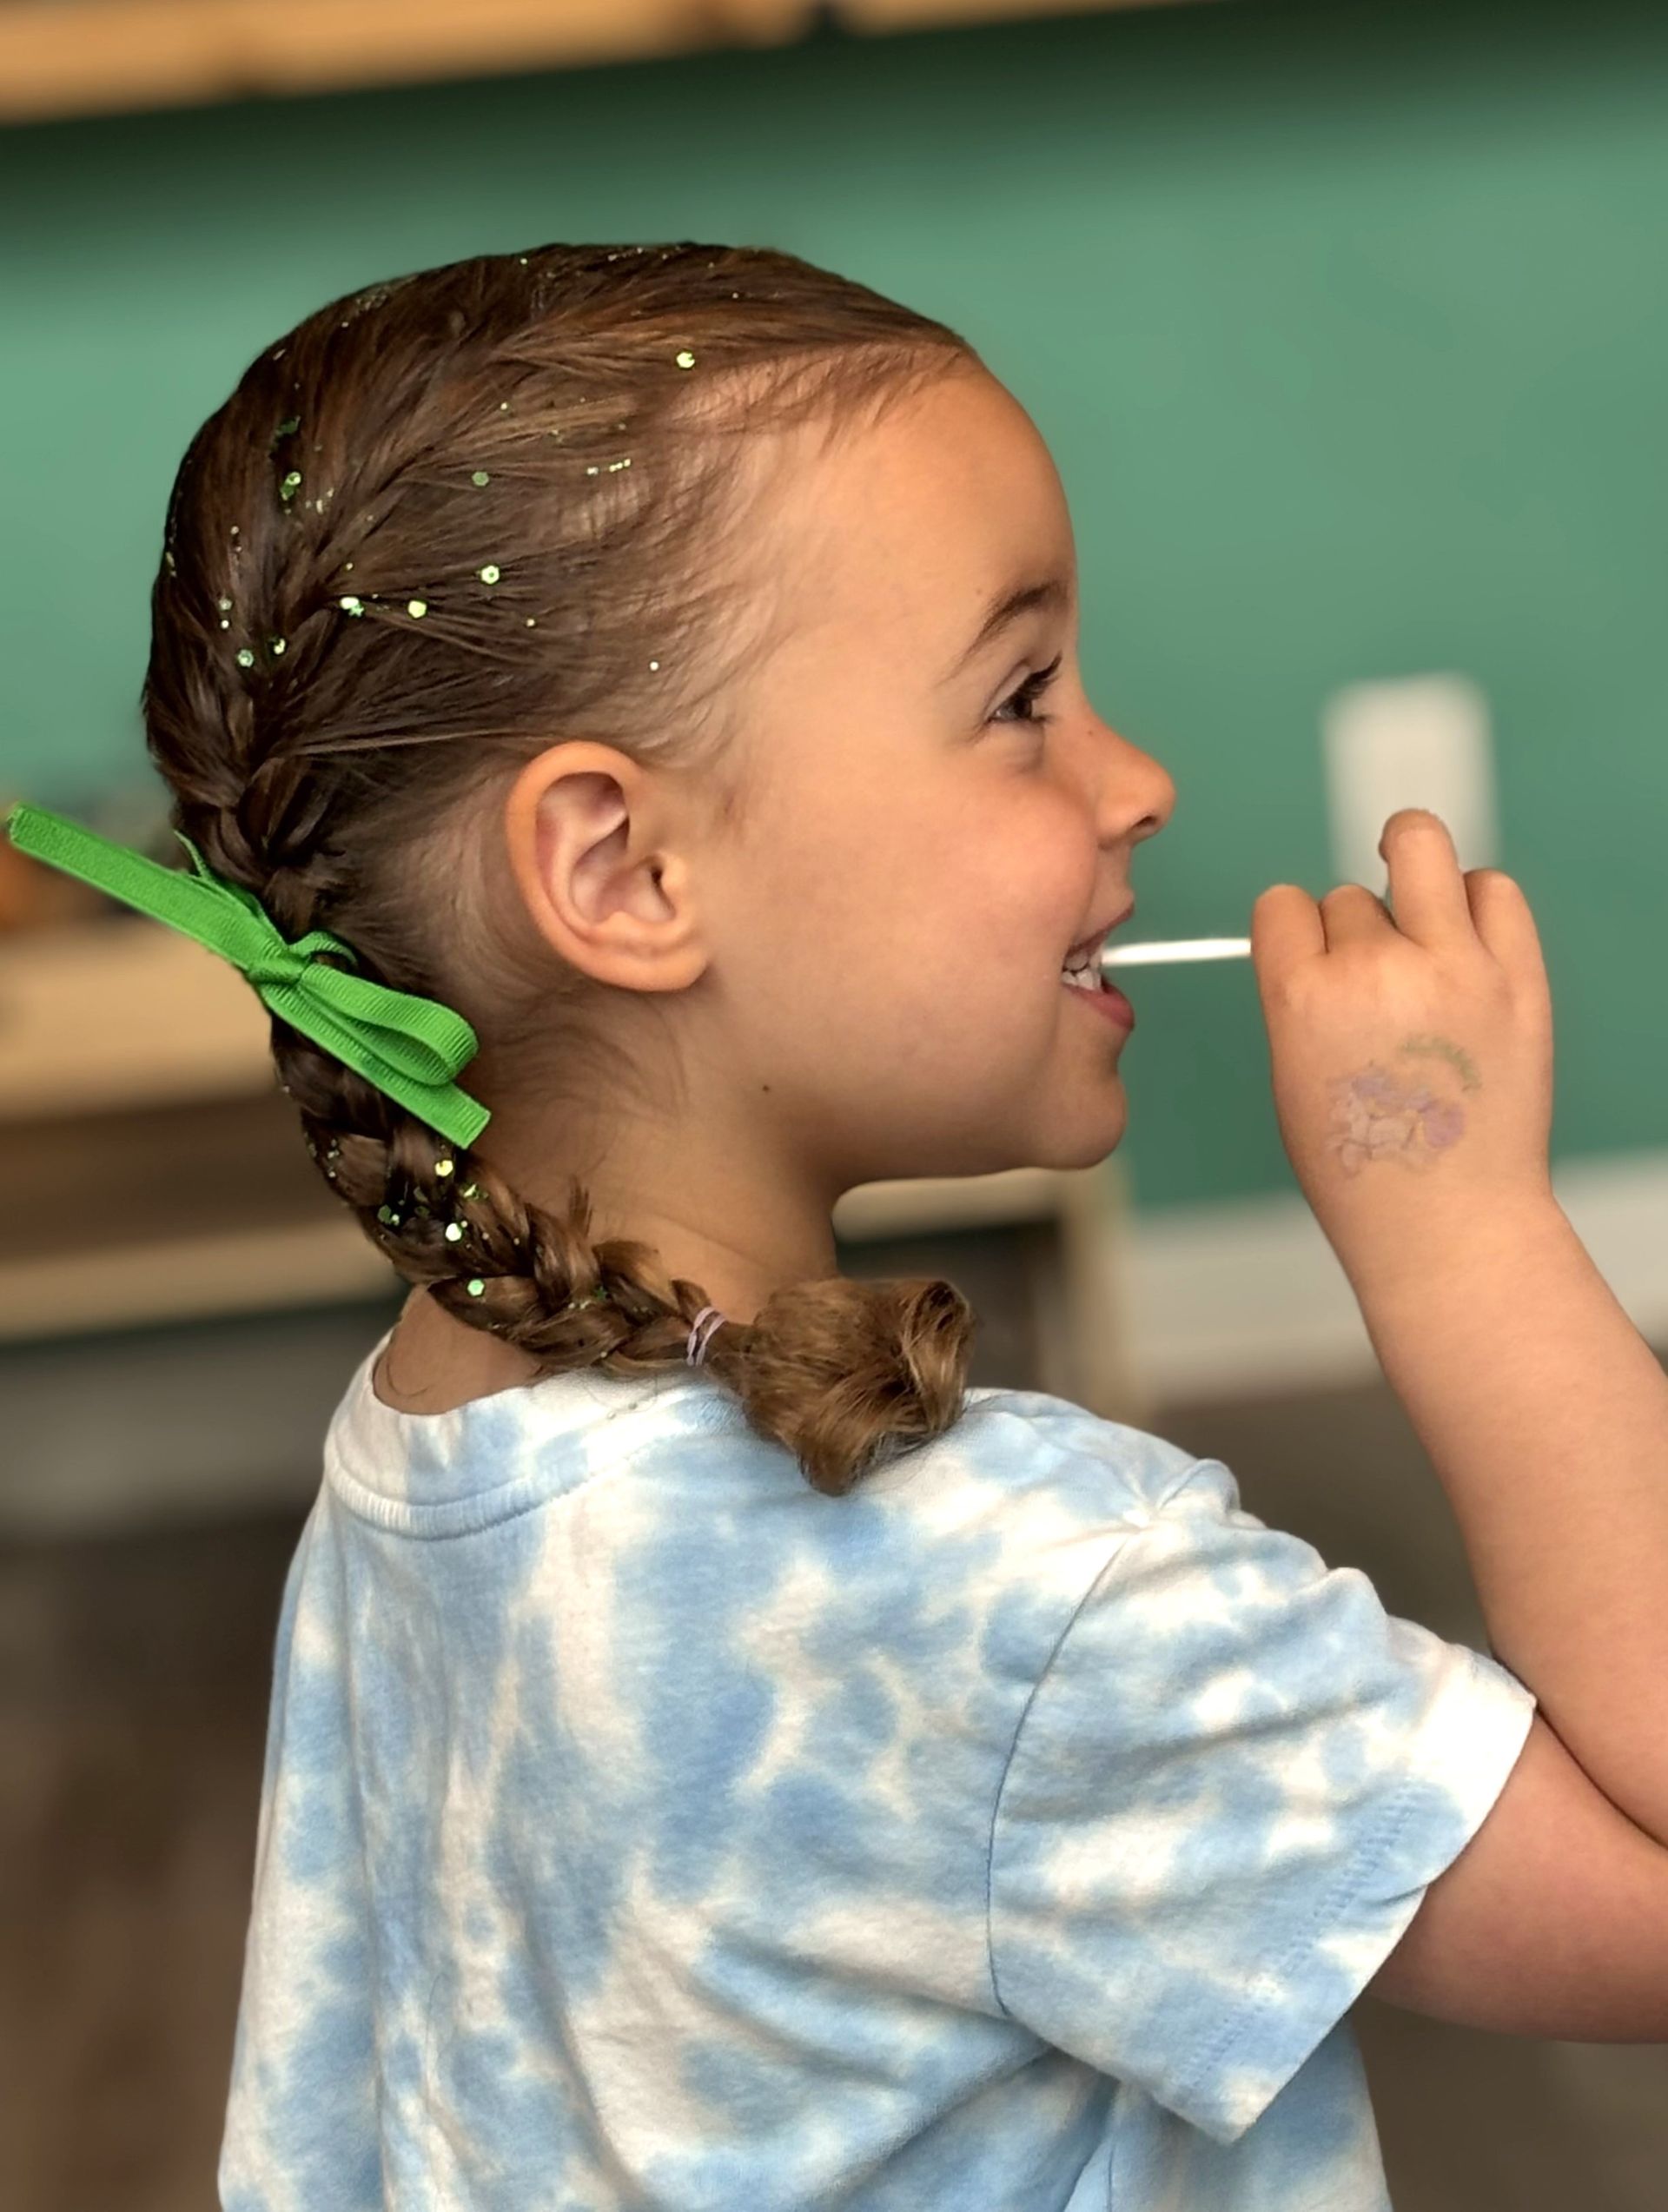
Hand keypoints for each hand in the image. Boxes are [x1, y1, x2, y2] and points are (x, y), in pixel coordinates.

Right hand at [1251, 810, 1555, 1286]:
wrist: (1446, 1220)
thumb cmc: (1366, 1169)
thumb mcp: (1292, 1077)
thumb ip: (1301, 999)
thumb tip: (1327, 941)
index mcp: (1301, 997)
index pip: (1282, 905)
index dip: (1294, 930)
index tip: (1311, 958)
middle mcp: (1374, 969)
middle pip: (1347, 897)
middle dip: (1355, 934)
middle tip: (1377, 989)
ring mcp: (1453, 966)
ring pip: (1420, 853)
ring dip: (1413, 878)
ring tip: (1423, 918)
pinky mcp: (1517, 975)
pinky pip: (1494, 888)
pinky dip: (1478, 900)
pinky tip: (1468, 936)